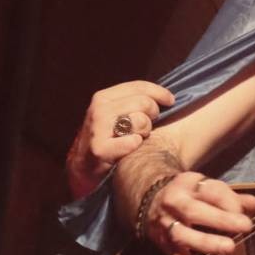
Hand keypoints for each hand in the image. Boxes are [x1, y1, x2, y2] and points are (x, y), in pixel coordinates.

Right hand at [65, 81, 174, 197]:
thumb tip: (166, 95)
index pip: (138, 87)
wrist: (83, 168)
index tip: (171, 101)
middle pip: (143, 102)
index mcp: (104, 97)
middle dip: (153, 114)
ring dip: (144, 131)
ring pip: (140, 121)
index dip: (159, 92)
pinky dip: (136, 145)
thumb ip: (134, 103)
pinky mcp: (99, 148)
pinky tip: (131, 148)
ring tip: (137, 138)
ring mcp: (98, 128)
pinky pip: (132, 142)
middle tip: (148, 127)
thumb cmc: (107, 139)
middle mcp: (99, 109)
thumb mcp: (115, 115)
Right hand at [145, 171, 254, 254]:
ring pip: (183, 236)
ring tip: (229, 248)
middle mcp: (174, 204)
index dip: (230, 201)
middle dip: (220, 220)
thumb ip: (231, 196)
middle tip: (245, 226)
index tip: (246, 213)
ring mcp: (167, 226)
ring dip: (207, 243)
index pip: (210, 190)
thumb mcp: (206, 187)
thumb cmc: (188, 194)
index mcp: (187, 185)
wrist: (150, 200)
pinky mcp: (164, 245)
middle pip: (193, 211)